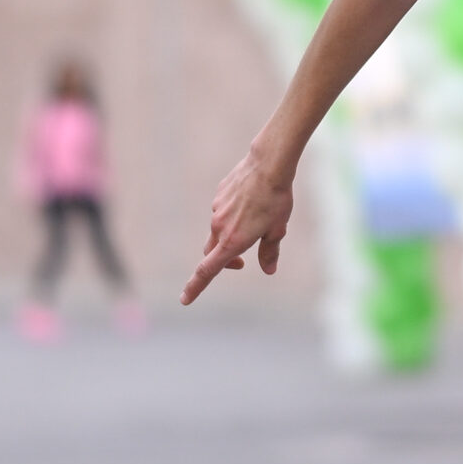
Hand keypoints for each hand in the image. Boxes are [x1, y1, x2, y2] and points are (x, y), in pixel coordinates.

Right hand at [180, 145, 294, 305]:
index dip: (195, 287)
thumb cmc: (277, 199)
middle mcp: (220, 228)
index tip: (184, 299)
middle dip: (224, 261)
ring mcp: (217, 210)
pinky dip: (233, 214)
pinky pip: (222, 211)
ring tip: (259, 218)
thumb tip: (269, 270)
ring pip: (218, 230)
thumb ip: (270, 251)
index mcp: (232, 242)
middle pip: (212, 253)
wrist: (269, 164)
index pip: (207, 271)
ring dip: (231, 234)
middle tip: (242, 262)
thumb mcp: (278, 230)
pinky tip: (251, 201)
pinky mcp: (218, 195)